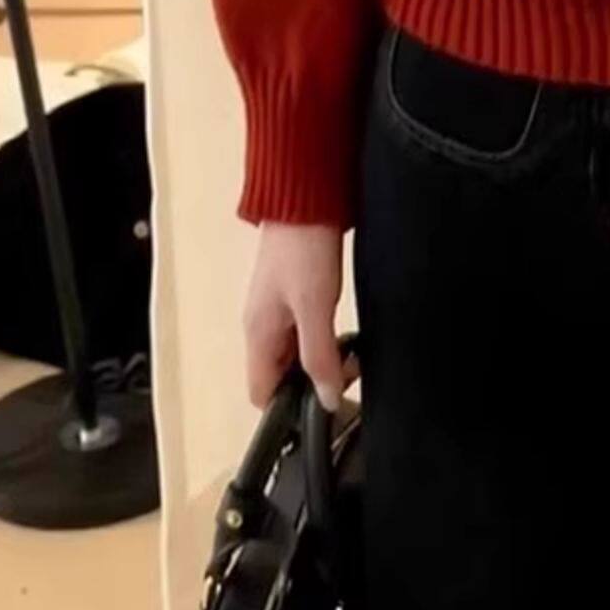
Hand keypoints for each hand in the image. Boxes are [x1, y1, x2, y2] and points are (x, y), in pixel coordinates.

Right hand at [242, 223, 356, 412]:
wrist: (306, 199)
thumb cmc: (302, 248)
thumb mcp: (314, 308)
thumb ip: (319, 356)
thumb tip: (327, 399)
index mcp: (257, 333)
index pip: (261, 393)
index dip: (287, 409)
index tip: (320, 410)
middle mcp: (262, 326)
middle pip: (281, 376)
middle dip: (312, 384)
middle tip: (348, 377)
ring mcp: (278, 310)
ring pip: (296, 355)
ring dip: (323, 361)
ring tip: (352, 357)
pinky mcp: (296, 295)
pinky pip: (306, 333)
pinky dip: (326, 340)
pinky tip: (347, 336)